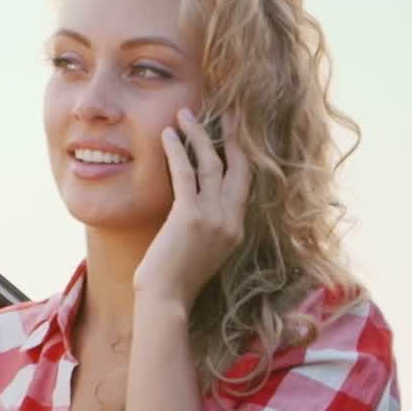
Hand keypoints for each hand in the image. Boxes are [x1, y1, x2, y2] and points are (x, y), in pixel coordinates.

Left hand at [133, 109, 251, 309]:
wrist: (167, 301)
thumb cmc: (176, 281)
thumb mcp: (202, 251)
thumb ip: (208, 227)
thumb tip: (196, 202)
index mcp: (237, 230)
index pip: (245, 183)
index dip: (241, 154)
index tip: (234, 131)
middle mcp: (231, 222)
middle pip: (238, 166)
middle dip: (232, 134)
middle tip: (226, 109)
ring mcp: (214, 219)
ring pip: (212, 164)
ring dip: (198, 135)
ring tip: (185, 114)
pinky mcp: (190, 217)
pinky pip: (185, 173)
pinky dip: (176, 151)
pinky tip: (168, 135)